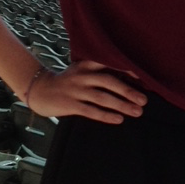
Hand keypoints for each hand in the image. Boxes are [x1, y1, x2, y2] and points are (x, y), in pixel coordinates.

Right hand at [26, 60, 147, 122]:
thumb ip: (99, 72)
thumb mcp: (81, 70)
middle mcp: (83, 76)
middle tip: (144, 100)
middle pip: (109, 82)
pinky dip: (106, 115)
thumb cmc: (68, 81)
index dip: (127, 70)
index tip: (143, 78)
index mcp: (87, 64)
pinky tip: (119, 119)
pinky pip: (91, 111)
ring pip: (103, 98)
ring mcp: (76, 90)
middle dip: (128, 91)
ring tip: (137, 112)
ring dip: (122, 105)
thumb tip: (128, 79)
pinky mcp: (70, 105)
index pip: (110, 64)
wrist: (40, 90)